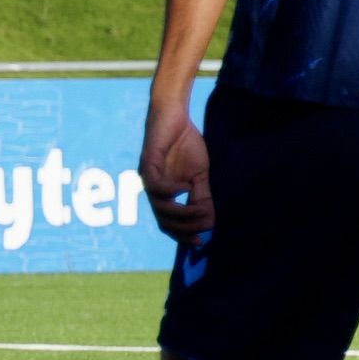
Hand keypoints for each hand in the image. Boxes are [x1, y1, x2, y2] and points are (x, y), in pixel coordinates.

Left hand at [141, 104, 213, 244]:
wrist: (174, 116)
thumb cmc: (185, 145)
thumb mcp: (198, 174)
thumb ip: (202, 196)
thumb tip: (210, 221)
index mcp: (163, 195)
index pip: (167, 223)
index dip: (182, 235)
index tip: (200, 242)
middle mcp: (152, 190)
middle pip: (163, 220)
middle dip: (184, 228)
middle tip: (204, 228)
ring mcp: (148, 177)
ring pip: (160, 206)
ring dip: (182, 212)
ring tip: (200, 209)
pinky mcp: (148, 163)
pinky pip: (156, 185)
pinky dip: (172, 190)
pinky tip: (186, 187)